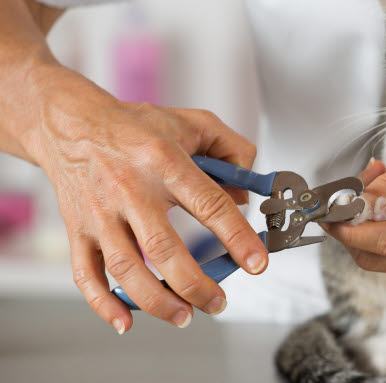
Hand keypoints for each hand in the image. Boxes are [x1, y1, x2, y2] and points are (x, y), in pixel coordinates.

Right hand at [25, 66, 267, 332]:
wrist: (71, 123)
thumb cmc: (137, 126)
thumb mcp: (195, 123)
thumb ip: (233, 152)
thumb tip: (247, 196)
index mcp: (164, 161)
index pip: (209, 204)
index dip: (237, 237)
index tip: (256, 264)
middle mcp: (130, 188)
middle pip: (163, 247)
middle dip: (195, 284)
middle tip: (218, 302)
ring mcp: (100, 212)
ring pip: (126, 267)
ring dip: (157, 300)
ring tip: (185, 316)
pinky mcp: (77, 228)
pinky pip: (85, 273)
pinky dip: (104, 302)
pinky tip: (127, 320)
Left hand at [326, 142, 385, 284]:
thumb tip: (358, 205)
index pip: (385, 241)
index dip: (349, 229)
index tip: (326, 210)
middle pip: (372, 257)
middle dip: (349, 226)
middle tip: (350, 189)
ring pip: (374, 259)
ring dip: (362, 228)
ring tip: (376, 188)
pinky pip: (385, 259)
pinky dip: (374, 235)